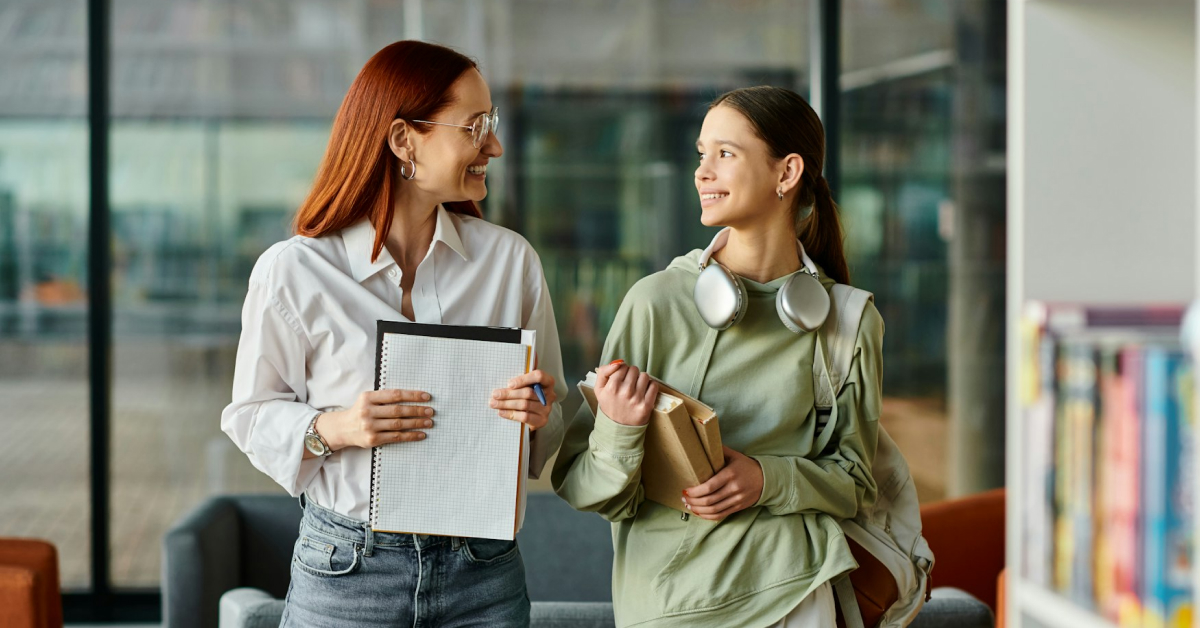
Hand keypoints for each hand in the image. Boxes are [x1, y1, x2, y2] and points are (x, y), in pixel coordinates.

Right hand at [317, 389, 433, 450]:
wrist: (343, 428)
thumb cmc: (361, 411)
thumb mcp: (368, 400)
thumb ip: (385, 397)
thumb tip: (414, 397)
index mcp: (368, 397)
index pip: (395, 395)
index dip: (412, 395)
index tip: (427, 396)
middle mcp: (368, 411)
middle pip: (398, 410)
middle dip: (417, 410)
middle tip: (431, 411)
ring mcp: (370, 426)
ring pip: (399, 424)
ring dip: (417, 423)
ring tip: (429, 422)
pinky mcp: (373, 439)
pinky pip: (396, 437)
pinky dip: (410, 436)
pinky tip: (421, 434)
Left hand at [491, 370, 557, 430]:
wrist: (532, 416)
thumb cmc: (527, 394)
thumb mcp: (527, 382)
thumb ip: (525, 372)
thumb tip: (531, 353)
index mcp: (547, 381)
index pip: (538, 376)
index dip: (523, 379)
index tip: (509, 383)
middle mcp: (550, 395)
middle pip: (528, 392)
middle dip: (509, 393)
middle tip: (495, 394)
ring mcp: (547, 409)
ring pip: (524, 405)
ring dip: (506, 404)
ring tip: (494, 403)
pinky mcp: (542, 421)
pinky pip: (525, 417)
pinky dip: (511, 414)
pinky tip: (501, 412)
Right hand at [594, 361, 656, 426]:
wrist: (617, 428)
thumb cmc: (609, 406)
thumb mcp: (598, 390)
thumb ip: (603, 372)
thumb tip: (617, 362)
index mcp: (612, 387)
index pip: (622, 366)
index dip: (622, 370)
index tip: (622, 378)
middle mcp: (624, 392)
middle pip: (634, 369)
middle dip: (632, 374)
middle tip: (629, 383)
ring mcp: (637, 399)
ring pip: (644, 376)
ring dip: (641, 380)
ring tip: (637, 387)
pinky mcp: (647, 405)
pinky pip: (654, 386)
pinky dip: (651, 386)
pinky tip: (645, 391)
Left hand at [682, 446, 763, 520]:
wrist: (766, 479)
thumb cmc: (746, 466)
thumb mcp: (735, 455)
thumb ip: (719, 450)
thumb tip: (703, 441)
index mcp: (730, 474)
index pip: (709, 487)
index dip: (695, 491)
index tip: (685, 490)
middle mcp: (734, 488)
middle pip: (709, 500)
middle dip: (693, 501)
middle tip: (684, 498)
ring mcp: (737, 500)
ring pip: (714, 510)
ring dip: (698, 510)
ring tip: (689, 505)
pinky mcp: (738, 507)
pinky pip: (721, 515)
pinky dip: (708, 516)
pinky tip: (700, 513)